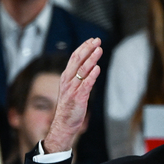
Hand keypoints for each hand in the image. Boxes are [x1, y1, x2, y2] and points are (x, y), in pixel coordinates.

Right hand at [44, 38, 102, 153]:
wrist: (64, 124)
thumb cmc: (70, 107)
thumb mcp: (72, 89)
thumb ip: (79, 77)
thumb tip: (90, 66)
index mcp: (66, 77)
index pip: (74, 57)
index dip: (83, 47)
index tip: (92, 40)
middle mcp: (68, 80)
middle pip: (78, 60)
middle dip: (88, 49)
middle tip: (97, 40)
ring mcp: (73, 89)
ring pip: (82, 70)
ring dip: (91, 59)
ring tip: (99, 50)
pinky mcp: (78, 98)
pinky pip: (86, 84)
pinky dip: (92, 76)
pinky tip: (97, 68)